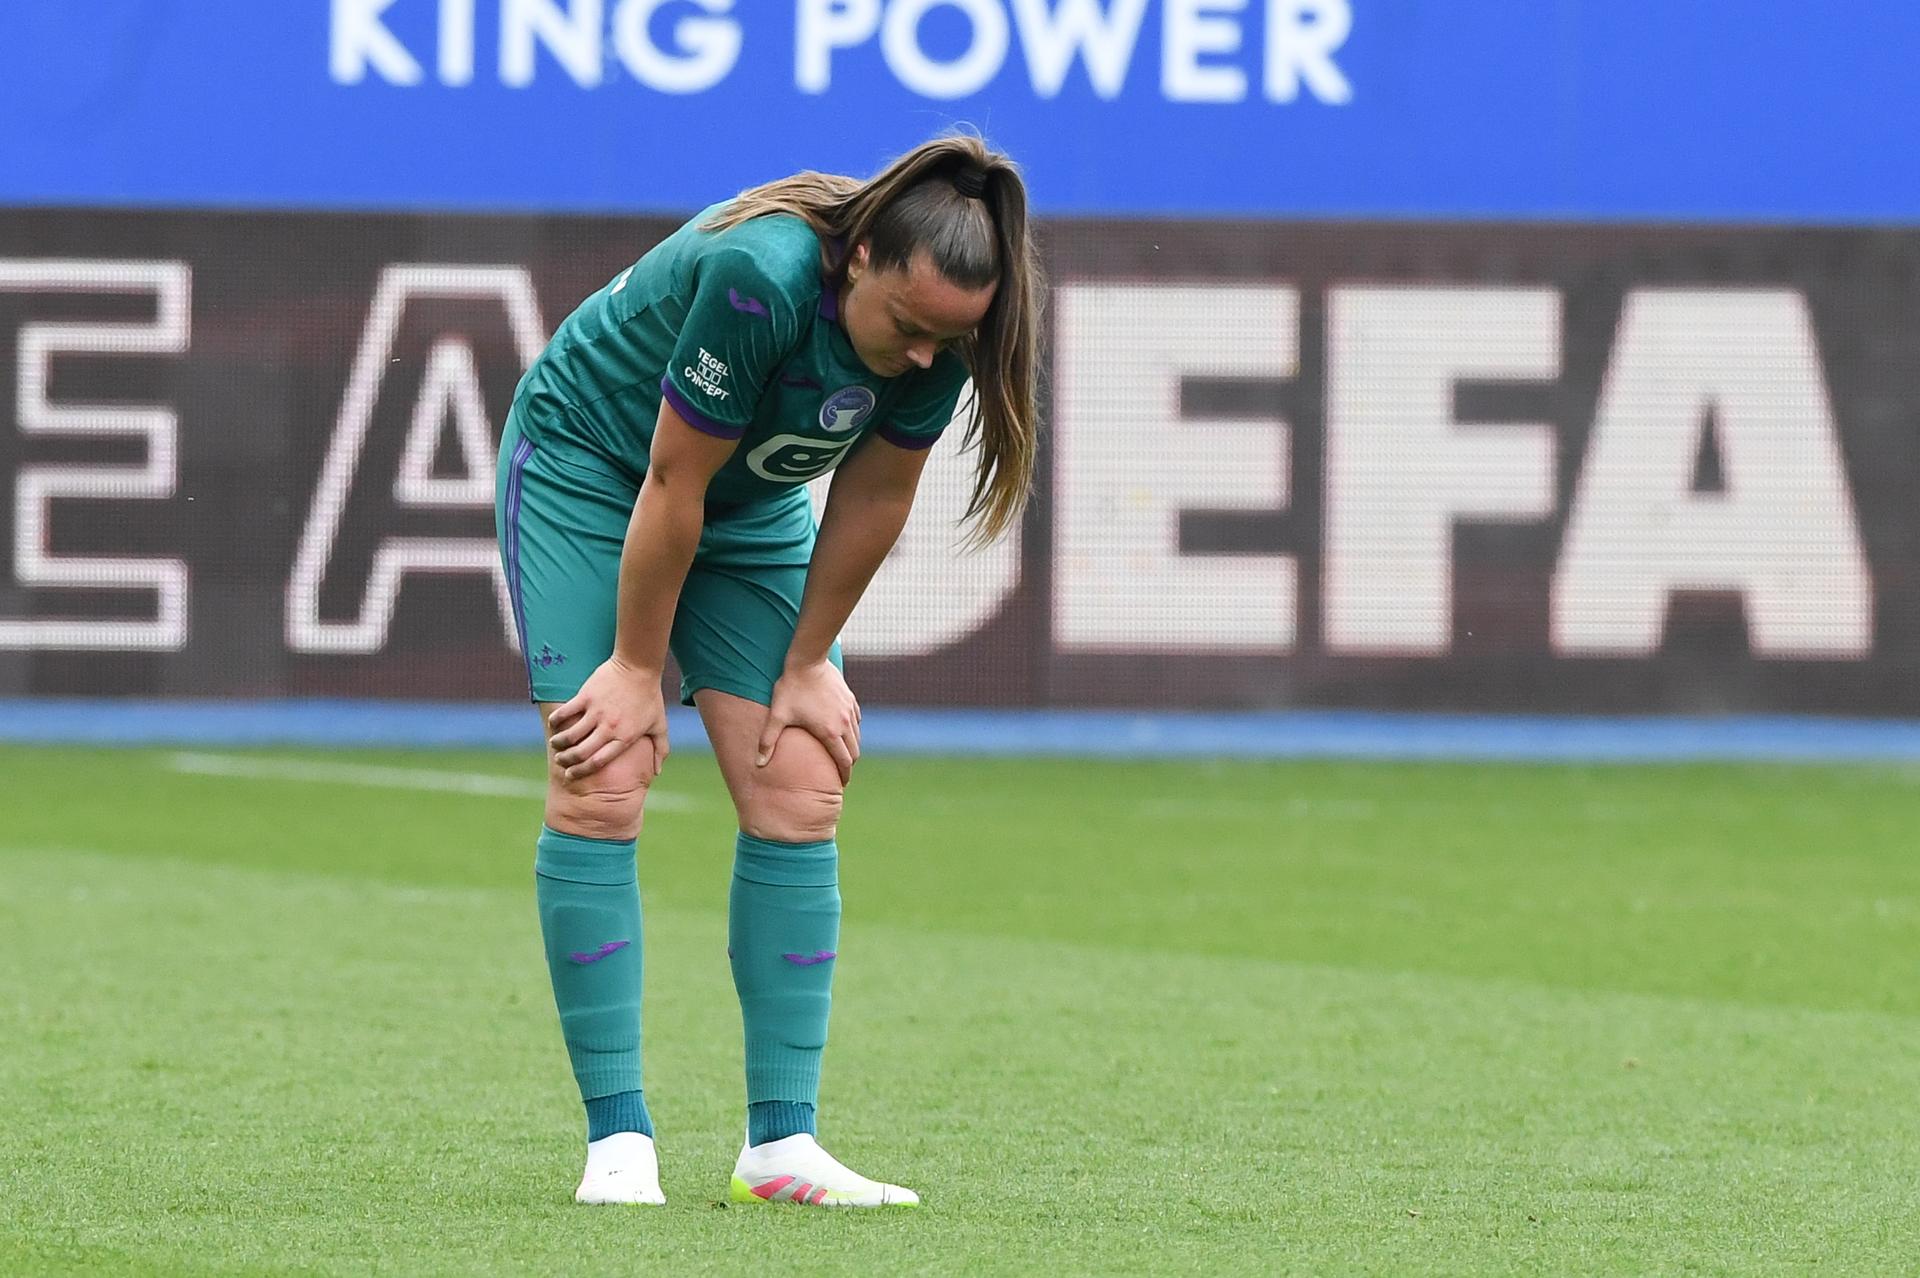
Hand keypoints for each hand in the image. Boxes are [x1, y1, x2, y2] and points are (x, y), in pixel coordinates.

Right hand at [547, 656, 667, 781]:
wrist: (639, 667)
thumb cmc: (650, 697)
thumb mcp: (659, 725)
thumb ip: (660, 749)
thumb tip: (657, 772)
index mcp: (625, 738)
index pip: (598, 762)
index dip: (582, 771)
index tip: (572, 774)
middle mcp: (609, 728)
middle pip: (580, 752)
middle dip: (566, 761)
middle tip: (561, 761)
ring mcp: (596, 712)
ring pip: (570, 735)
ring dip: (558, 743)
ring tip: (555, 744)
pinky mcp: (586, 696)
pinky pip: (565, 713)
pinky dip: (556, 721)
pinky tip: (553, 724)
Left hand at [757, 660, 859, 783]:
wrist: (807, 661)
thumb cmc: (791, 688)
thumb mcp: (778, 716)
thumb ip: (768, 741)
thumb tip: (758, 764)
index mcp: (830, 732)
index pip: (844, 761)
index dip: (844, 775)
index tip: (841, 783)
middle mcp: (845, 723)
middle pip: (854, 751)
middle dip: (849, 764)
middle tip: (840, 771)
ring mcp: (849, 710)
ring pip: (857, 736)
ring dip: (851, 747)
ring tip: (841, 753)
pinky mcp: (850, 699)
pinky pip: (857, 720)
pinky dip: (852, 729)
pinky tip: (843, 729)